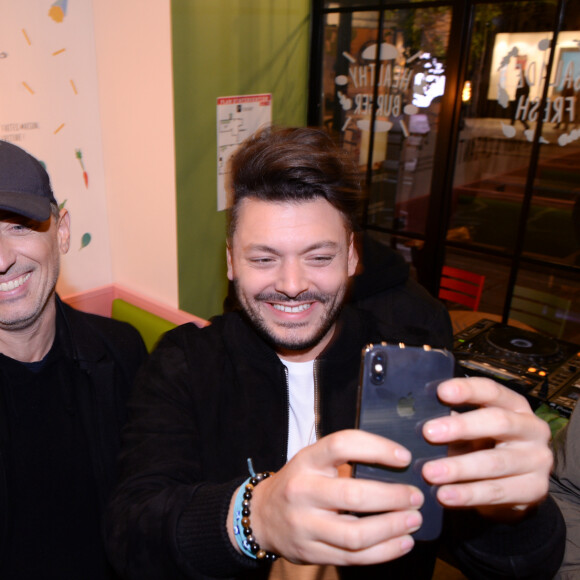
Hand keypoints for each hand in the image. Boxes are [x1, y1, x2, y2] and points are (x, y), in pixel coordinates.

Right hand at [228, 430, 423, 565]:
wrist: (262, 516)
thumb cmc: (299, 482)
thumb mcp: (313, 461)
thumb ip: (345, 459)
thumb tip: (397, 462)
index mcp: (307, 461)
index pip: (342, 446)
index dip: (376, 448)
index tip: (404, 456)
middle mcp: (303, 491)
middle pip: (354, 495)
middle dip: (393, 497)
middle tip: (416, 496)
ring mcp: (305, 525)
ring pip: (356, 534)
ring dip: (392, 528)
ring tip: (413, 520)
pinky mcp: (310, 552)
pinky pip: (353, 557)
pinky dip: (384, 552)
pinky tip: (402, 542)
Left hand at [421, 377, 551, 517]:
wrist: (516, 485)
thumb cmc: (486, 446)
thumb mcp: (472, 429)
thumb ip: (453, 419)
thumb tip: (417, 414)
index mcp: (514, 405)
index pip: (491, 390)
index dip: (467, 390)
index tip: (441, 392)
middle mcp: (531, 428)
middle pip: (498, 422)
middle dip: (460, 427)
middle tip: (428, 433)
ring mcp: (537, 459)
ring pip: (495, 462)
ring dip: (459, 468)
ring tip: (430, 473)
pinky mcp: (535, 489)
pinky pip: (497, 492)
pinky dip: (467, 494)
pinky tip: (445, 495)